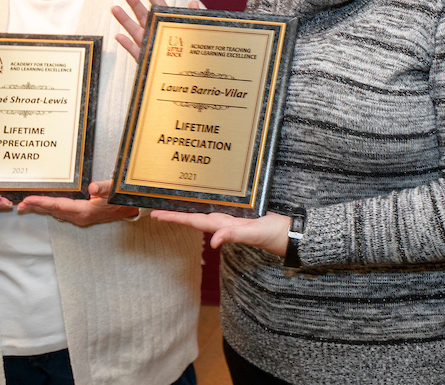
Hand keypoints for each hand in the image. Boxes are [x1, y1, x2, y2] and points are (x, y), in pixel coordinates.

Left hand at [18, 180, 137, 226]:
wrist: (130, 209)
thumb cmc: (122, 199)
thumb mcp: (114, 190)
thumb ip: (103, 188)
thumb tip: (91, 187)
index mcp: (85, 211)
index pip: (58, 205)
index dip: (42, 202)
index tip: (28, 199)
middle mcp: (80, 217)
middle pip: (53, 211)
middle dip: (36, 207)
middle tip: (19, 205)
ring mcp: (80, 218)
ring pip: (56, 213)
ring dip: (41, 208)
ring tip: (26, 206)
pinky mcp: (81, 216)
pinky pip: (61, 212)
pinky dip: (50, 209)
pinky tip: (45, 207)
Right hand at [111, 0, 199, 59]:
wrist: (184, 74)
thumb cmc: (189, 53)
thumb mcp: (193, 33)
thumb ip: (192, 19)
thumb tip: (194, 3)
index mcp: (166, 24)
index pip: (158, 5)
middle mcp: (155, 32)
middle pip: (143, 15)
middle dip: (134, 2)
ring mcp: (148, 45)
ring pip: (135, 31)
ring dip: (125, 20)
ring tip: (115, 8)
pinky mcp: (145, 59)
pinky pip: (135, 51)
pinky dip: (127, 44)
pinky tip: (119, 37)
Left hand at [151, 209, 289, 256]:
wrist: (289, 235)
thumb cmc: (272, 235)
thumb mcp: (253, 233)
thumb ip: (234, 236)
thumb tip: (214, 242)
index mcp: (223, 226)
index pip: (193, 221)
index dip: (174, 217)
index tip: (156, 214)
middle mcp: (224, 223)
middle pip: (194, 217)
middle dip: (174, 213)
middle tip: (155, 208)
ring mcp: (231, 219)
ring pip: (204, 213)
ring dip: (187, 210)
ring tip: (173, 203)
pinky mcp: (240, 215)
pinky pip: (218, 210)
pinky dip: (206, 205)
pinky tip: (202, 200)